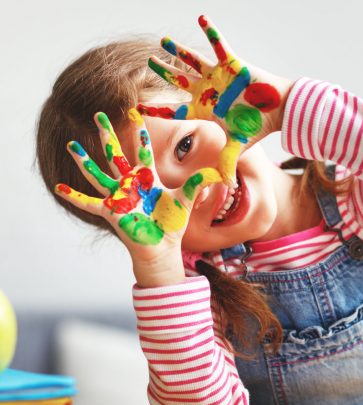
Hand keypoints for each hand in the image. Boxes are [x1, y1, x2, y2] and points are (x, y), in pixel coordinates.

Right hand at [55, 108, 220, 280]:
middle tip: (98, 115)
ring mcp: (119, 197)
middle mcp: (131, 185)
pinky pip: (88, 202)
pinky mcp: (111, 211)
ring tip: (71, 145)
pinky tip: (58, 188)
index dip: (140, 134)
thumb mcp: (186, 200)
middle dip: (108, 135)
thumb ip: (199, 184)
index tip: (135, 115)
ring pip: (98, 174)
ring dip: (84, 160)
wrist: (162, 247)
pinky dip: (74, 196)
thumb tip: (220, 173)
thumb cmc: (172, 224)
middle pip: (116, 154)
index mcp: (148, 179)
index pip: (143, 152)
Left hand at [139, 14, 291, 185]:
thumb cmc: (257, 126)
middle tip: (149, 63)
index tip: (136, 109)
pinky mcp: (232, 63)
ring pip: (193, 61)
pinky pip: (219, 44)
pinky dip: (211, 32)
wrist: (277, 110)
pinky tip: (201, 17)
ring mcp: (218, 76)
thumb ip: (227, 162)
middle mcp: (207, 91)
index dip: (156, 110)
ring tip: (163, 41)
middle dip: (164, 73)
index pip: (175, 111)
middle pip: (179, 82)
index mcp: (205, 110)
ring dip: (178, 51)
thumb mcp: (238, 146)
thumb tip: (226, 187)